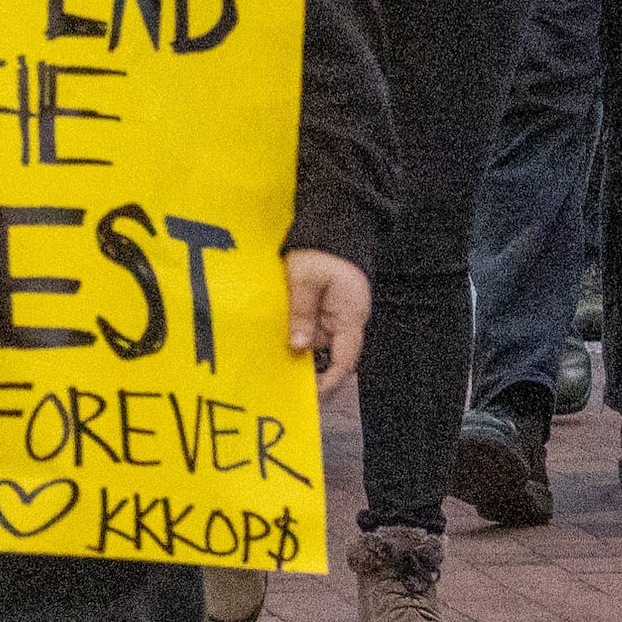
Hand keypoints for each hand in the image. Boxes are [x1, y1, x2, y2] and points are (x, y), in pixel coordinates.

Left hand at [284, 248, 370, 395]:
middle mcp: (346, 319)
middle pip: (327, 352)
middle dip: (306, 365)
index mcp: (350, 315)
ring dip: (297, 346)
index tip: (313, 397)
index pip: (346, 359)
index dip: (331, 382)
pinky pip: (310, 326)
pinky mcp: (325, 305)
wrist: (334, 223)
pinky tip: (277, 336)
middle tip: (280, 381)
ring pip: (315, 340)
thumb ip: (301, 312)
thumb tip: (297, 346)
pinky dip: (296, 332)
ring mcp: (336, 312)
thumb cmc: (321, 248)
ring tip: (271, 358)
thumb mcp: (305, 279)